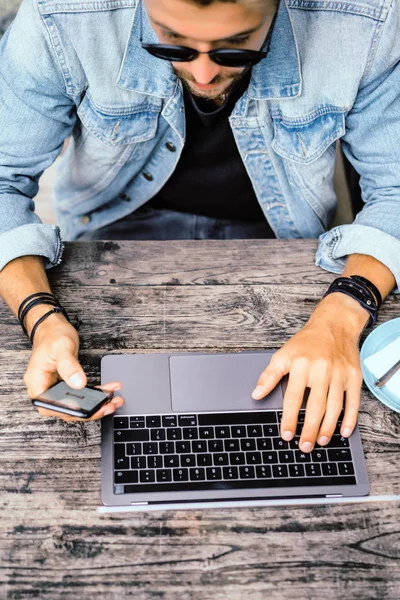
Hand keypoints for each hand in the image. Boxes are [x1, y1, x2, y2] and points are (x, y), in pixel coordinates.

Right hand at [24, 317, 123, 420]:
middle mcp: (44, 389)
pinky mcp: (65, 386)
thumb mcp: (61, 347)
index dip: (70, 411)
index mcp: (37, 383)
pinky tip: (109, 391)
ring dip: (96, 405)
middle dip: (90, 410)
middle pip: (66, 409)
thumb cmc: (53, 335)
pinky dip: (96, 394)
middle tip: (110, 405)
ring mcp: (55, 389)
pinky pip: (81, 396)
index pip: (51, 407)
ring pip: (76, 404)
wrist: (52, 327)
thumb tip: (78, 383)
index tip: (90, 410)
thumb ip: (69, 366)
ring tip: (114, 401)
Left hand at [251, 294, 367, 451]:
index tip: (286, 434)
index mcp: (300, 365)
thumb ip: (269, 376)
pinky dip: (350, 418)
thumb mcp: (283, 354)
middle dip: (309, 429)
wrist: (335, 325)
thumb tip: (256, 394)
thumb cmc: (307, 342)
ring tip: (320, 441)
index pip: (293, 397)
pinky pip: (353, 401)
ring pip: (334, 407)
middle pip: (315, 406)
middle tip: (304, 447)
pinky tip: (344, 431)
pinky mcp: (353, 376)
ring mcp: (339, 373)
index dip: (289, 418)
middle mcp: (321, 369)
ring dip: (328, 427)